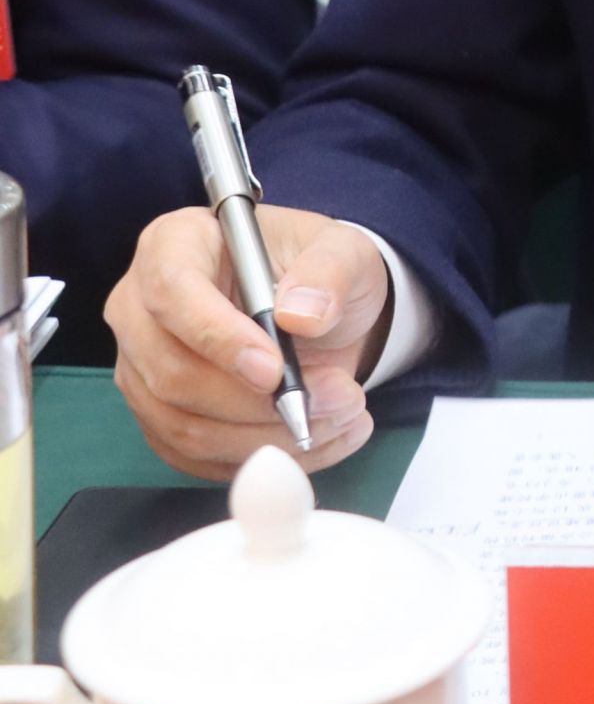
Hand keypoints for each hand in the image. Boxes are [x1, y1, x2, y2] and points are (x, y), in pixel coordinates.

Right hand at [106, 206, 394, 480]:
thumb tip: (301, 313)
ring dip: (266, 437)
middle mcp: (140, 308)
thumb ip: (330, 272)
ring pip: (184, 426)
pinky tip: (316, 442)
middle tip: (336, 398)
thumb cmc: (317, 271)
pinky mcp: (158, 418)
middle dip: (256, 402)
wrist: (317, 314)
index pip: (172, 293)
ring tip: (339, 417)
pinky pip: (195, 457)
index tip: (275, 369)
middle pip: (171, 373)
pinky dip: (258, 459)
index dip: (218, 337)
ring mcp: (142, 368)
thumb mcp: (344, 251)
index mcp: (173, 244)